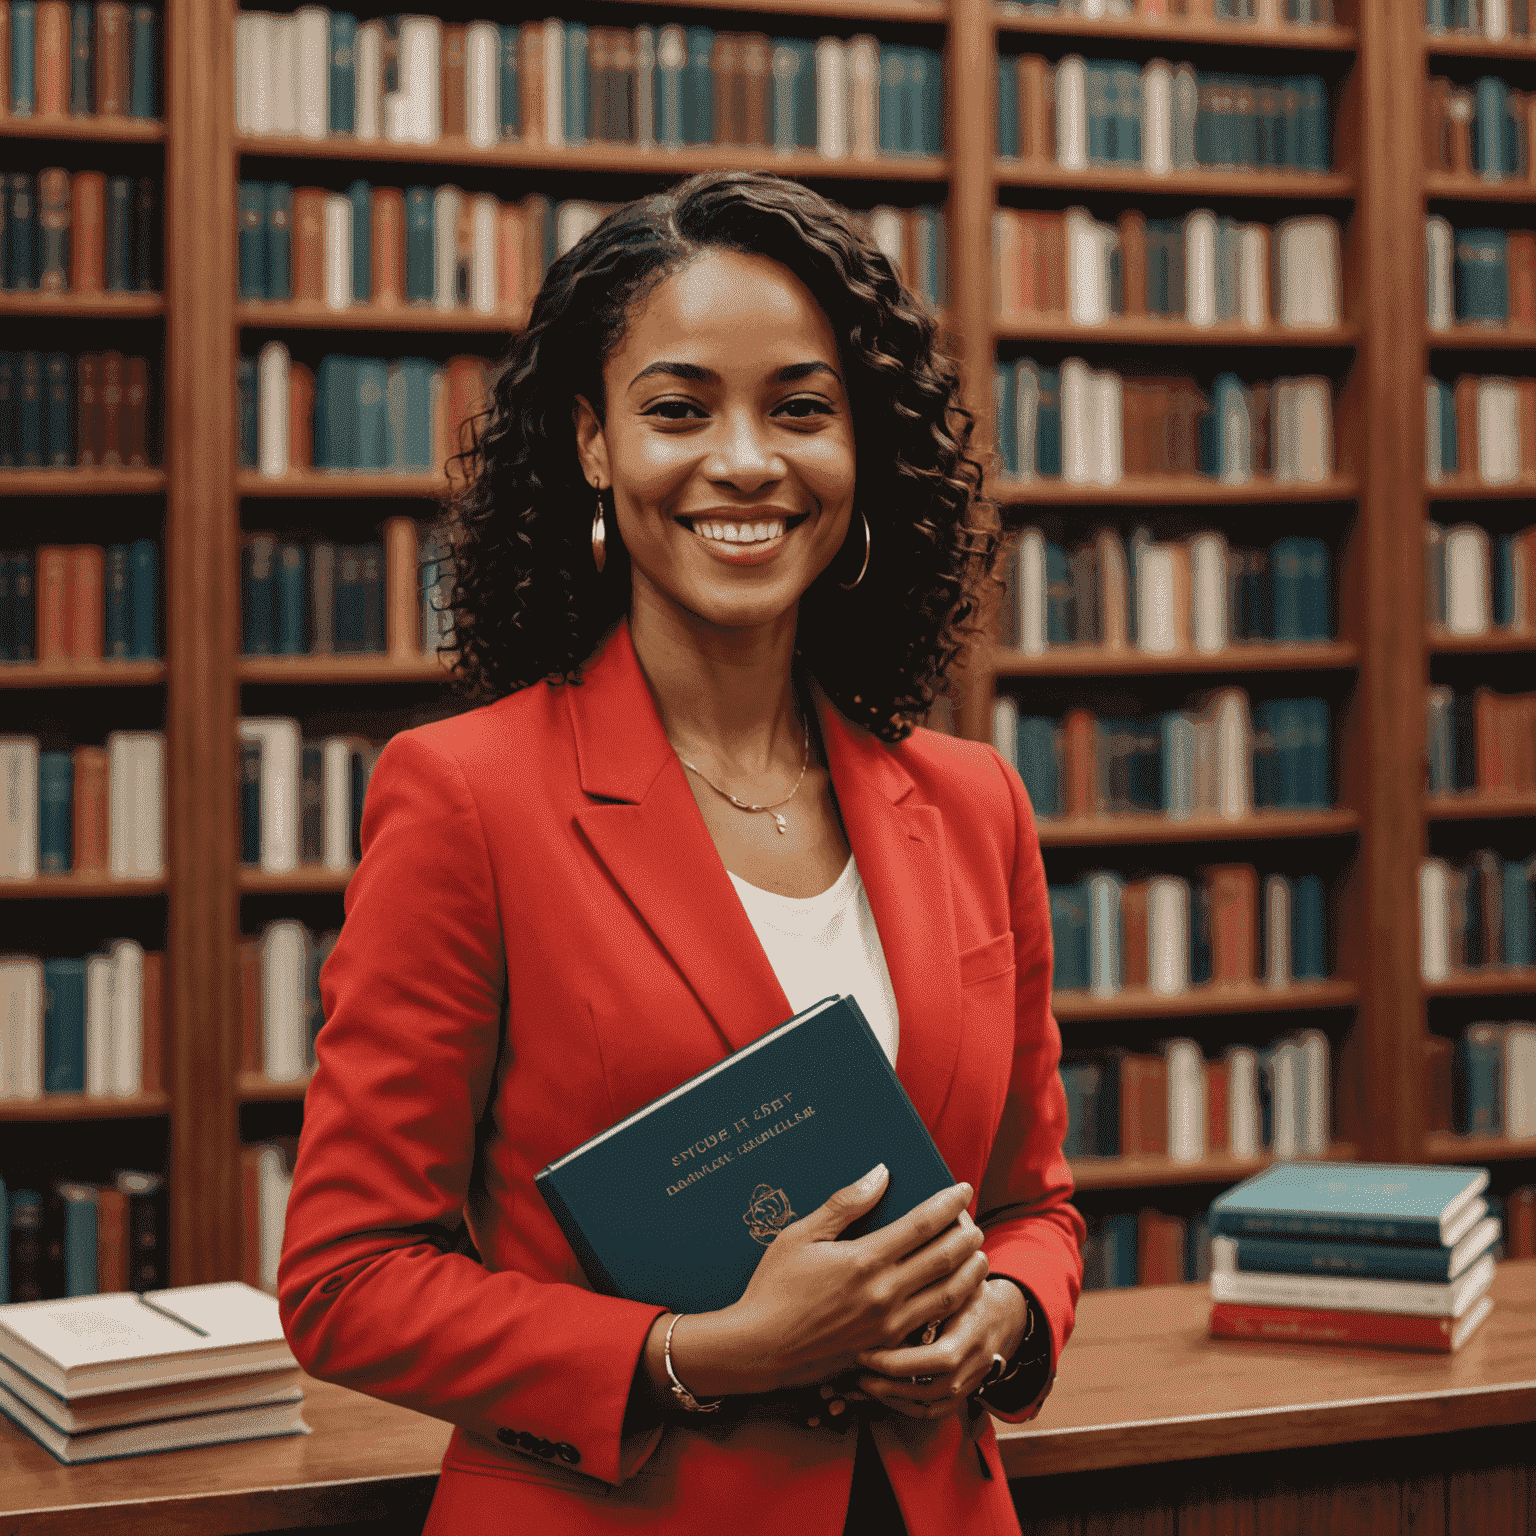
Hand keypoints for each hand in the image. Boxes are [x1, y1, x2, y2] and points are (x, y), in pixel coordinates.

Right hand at [660, 1164, 986, 1401]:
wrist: (759, 1349)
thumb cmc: (774, 1288)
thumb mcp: (801, 1235)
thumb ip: (845, 1204)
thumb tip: (880, 1174)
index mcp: (864, 1260)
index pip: (921, 1225)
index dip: (947, 1204)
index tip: (963, 1189)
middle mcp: (884, 1294)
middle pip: (944, 1260)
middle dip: (967, 1237)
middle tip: (976, 1223)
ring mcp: (888, 1326)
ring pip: (947, 1297)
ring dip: (969, 1274)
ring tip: (978, 1258)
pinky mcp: (886, 1350)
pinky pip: (930, 1326)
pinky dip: (951, 1308)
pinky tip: (955, 1298)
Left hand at [847, 1276, 1027, 1421]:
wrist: (1001, 1316)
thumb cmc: (970, 1288)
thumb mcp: (958, 1277)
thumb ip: (934, 1278)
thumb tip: (896, 1259)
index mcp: (972, 1334)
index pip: (938, 1359)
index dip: (899, 1360)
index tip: (864, 1350)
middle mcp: (973, 1365)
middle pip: (928, 1389)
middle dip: (886, 1383)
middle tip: (855, 1369)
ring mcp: (968, 1385)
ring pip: (926, 1405)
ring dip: (890, 1398)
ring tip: (859, 1382)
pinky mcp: (961, 1396)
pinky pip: (931, 1412)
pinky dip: (903, 1408)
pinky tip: (879, 1395)